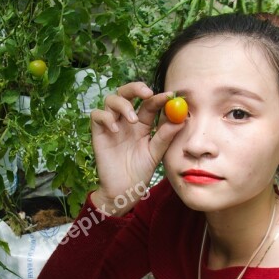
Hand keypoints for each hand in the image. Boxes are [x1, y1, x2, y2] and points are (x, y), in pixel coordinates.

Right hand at [89, 82, 183, 213]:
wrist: (124, 191)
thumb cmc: (140, 173)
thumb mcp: (155, 154)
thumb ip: (165, 136)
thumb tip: (181, 119)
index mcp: (142, 124)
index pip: (149, 103)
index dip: (158, 97)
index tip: (170, 96)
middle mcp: (126, 121)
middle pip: (127, 93)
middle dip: (136, 88)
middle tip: (147, 93)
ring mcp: (111, 126)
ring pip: (111, 99)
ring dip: (123, 104)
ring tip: (132, 120)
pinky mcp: (98, 134)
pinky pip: (97, 115)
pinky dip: (106, 117)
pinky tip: (115, 129)